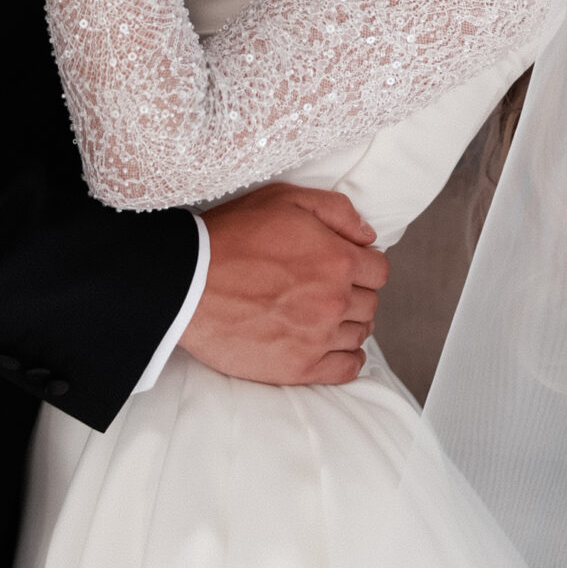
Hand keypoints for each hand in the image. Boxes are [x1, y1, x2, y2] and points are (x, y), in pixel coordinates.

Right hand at [180, 183, 388, 386]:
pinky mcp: (299, 367)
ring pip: (359, 334)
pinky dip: (346, 358)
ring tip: (321, 314)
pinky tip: (330, 345)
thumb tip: (368, 234)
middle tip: (325, 288)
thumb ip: (336, 211)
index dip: (362, 265)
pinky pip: (346, 368)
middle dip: (353, 293)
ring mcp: (318, 336)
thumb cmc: (231, 236)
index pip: (379, 270)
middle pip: (370, 303)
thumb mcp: (285, 199)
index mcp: (338, 259)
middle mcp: (335, 300)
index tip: (343, 266)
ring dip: (347, 323)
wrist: (187, 282)